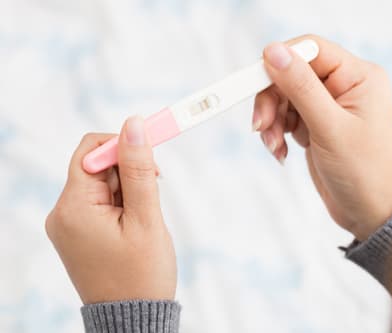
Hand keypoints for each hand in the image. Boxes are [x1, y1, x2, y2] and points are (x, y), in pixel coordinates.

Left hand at [46, 116, 175, 303]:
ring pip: (101, 183)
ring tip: (145, 216)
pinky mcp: (78, 232)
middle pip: (96, 165)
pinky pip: (100, 201)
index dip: (123, 143)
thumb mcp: (146, 218)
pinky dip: (122, 202)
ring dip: (128, 188)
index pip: (91, 151)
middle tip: (154, 190)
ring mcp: (68, 224)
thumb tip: (134, 124)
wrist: (133, 319)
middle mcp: (62, 213)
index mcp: (73, 208)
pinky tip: (136, 222)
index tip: (153, 147)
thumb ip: (139, 169)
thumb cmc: (142, 274)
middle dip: (129, 170)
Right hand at [253, 35, 391, 239]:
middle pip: (291, 74)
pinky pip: (286, 118)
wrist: (372, 214)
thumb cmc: (365, 172)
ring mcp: (328, 107)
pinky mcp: (316, 126)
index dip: (280, 61)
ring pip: (284, 97)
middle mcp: (344, 87)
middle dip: (271, 100)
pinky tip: (280, 151)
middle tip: (261, 125)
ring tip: (273, 145)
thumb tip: (274, 51)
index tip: (255, 80)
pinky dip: (276, 133)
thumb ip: (301, 87)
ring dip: (272, 120)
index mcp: (358, 77)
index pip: (311, 50)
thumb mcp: (330, 128)